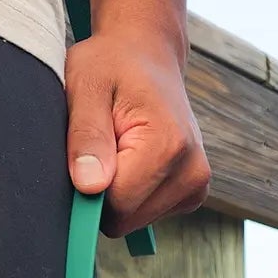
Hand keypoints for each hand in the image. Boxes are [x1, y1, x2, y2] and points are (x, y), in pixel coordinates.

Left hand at [65, 28, 210, 237]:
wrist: (149, 57)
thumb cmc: (112, 65)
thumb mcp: (85, 86)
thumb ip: (87, 135)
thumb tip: (89, 187)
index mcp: (169, 146)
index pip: (118, 203)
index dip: (88, 187)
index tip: (80, 154)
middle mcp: (193, 173)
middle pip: (128, 218)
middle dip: (104, 191)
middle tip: (102, 146)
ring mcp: (198, 187)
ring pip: (137, 220)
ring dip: (119, 191)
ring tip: (119, 147)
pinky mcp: (193, 195)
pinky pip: (148, 214)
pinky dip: (134, 193)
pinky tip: (135, 159)